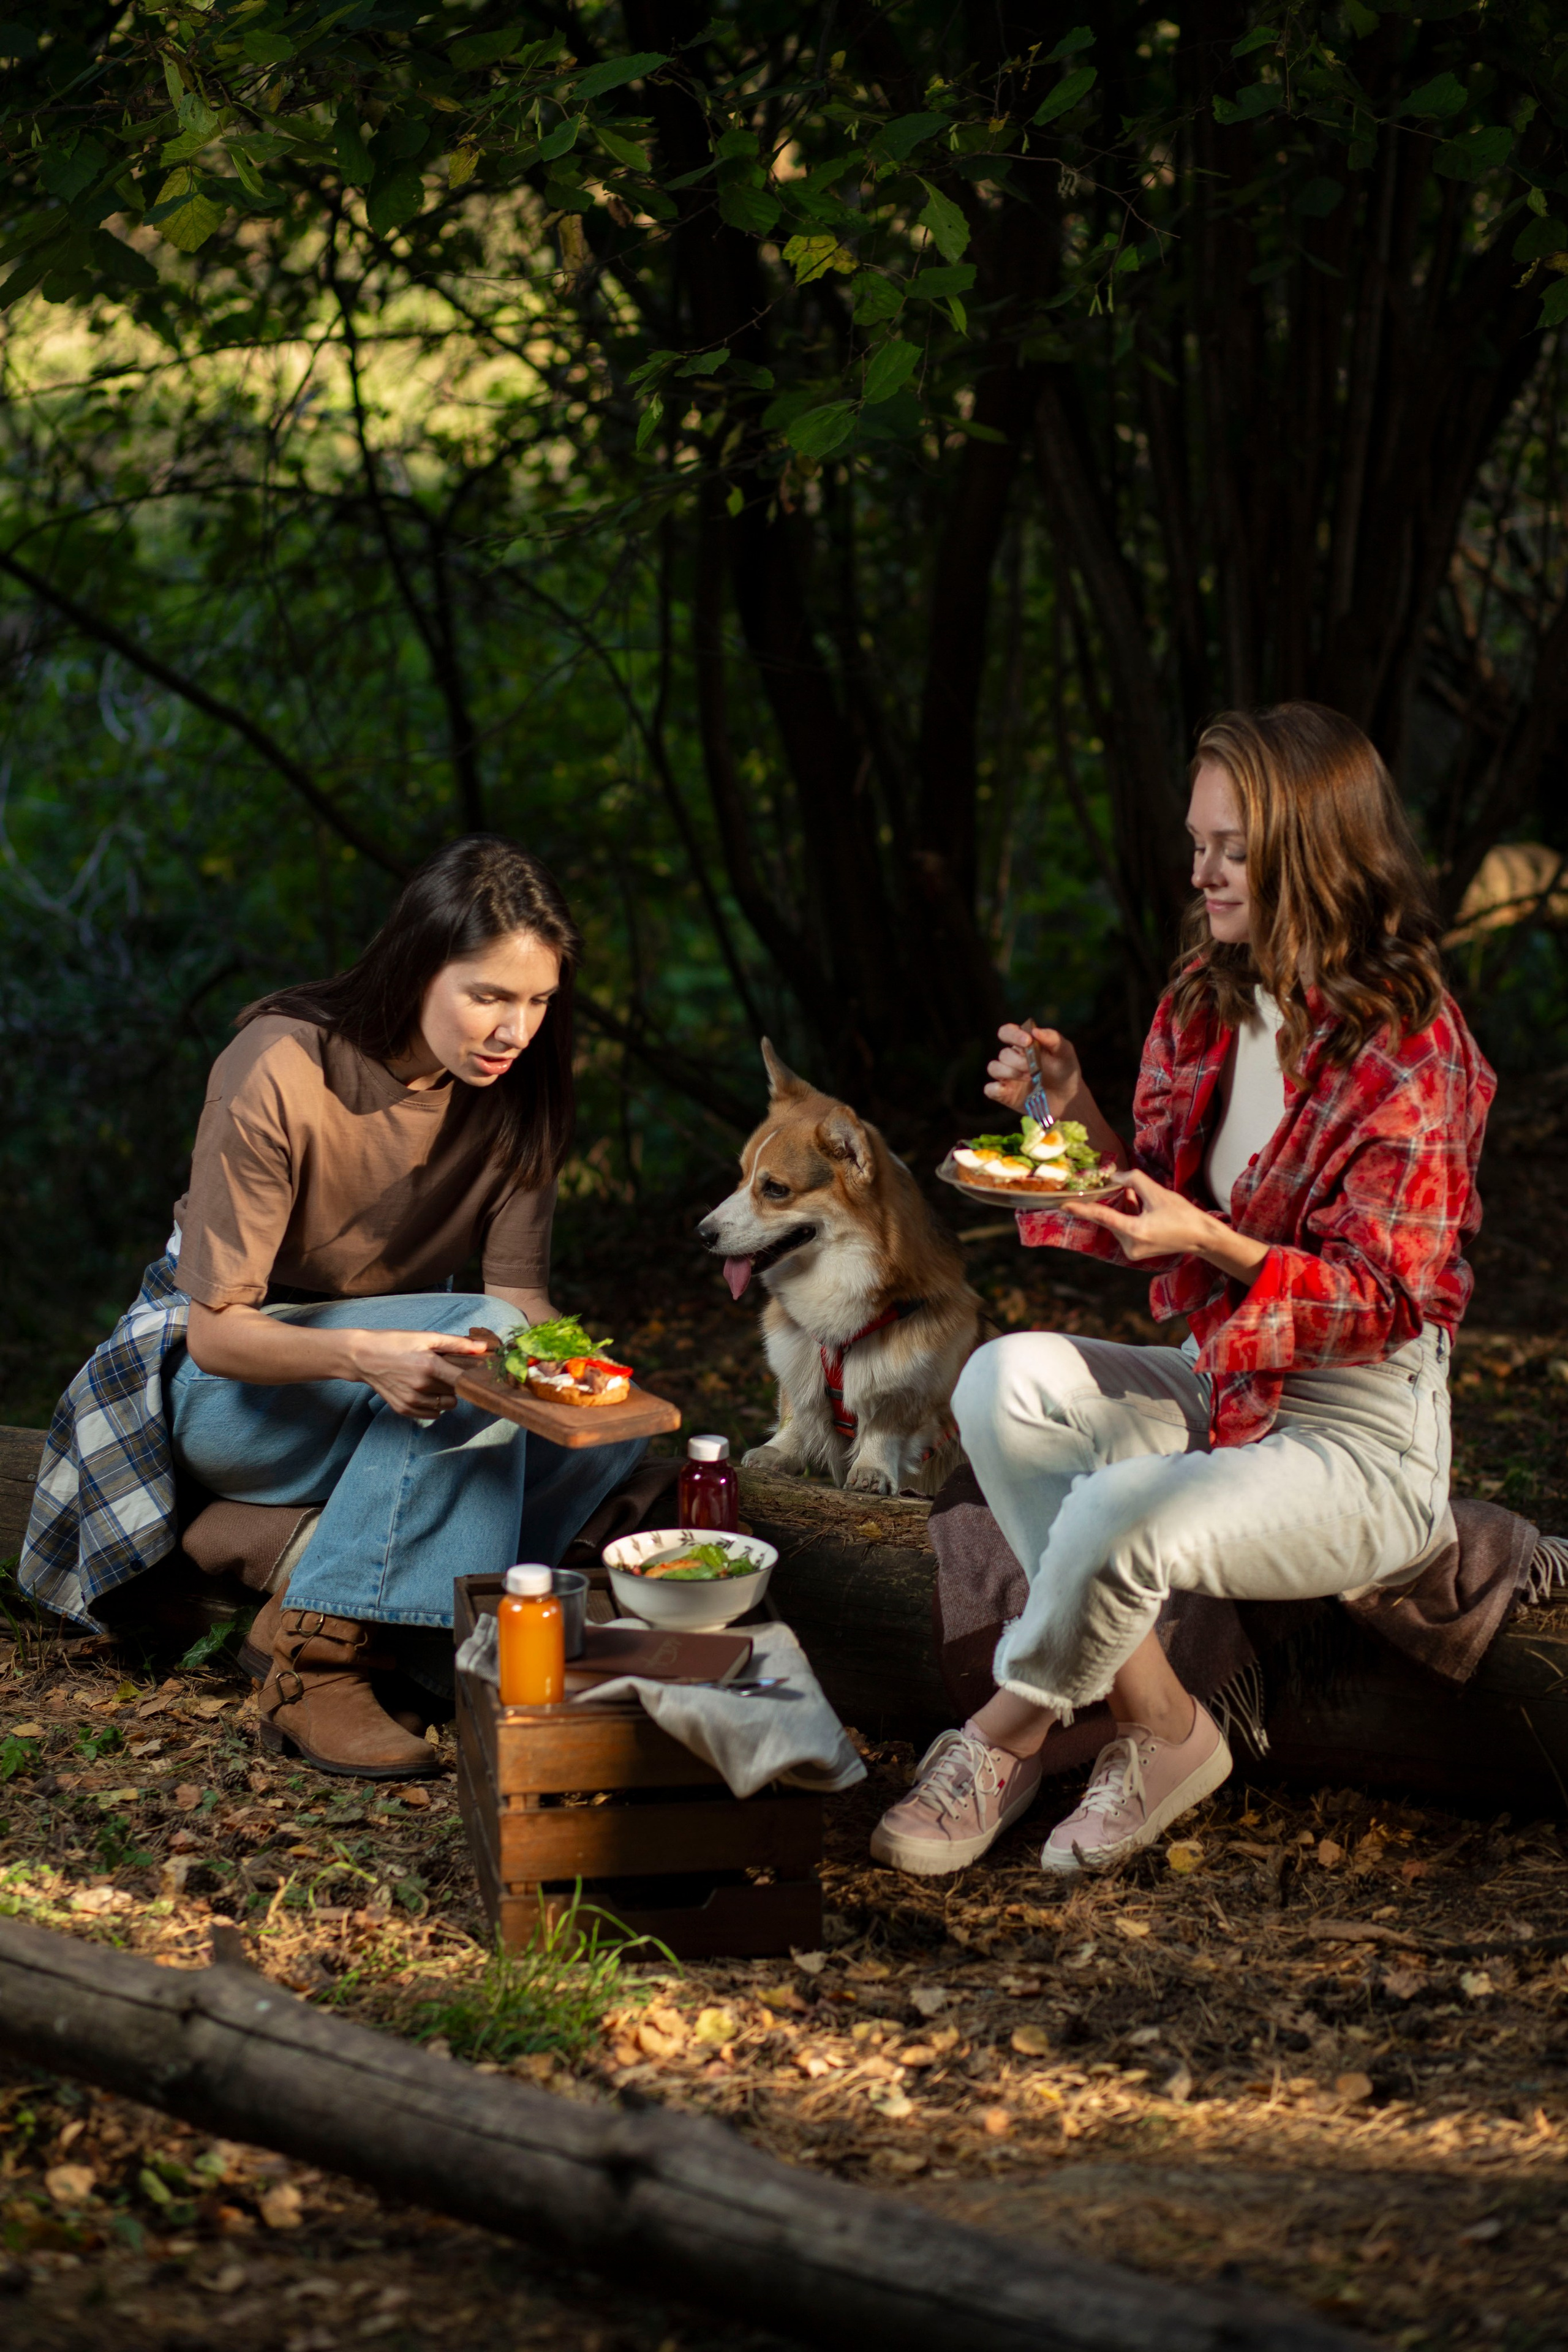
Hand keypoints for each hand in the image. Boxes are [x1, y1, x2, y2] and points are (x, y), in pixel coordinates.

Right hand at [347, 1329, 492, 1418]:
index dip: (472, 1378)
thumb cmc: (395, 1342)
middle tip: (444, 1371)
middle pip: (456, 1394)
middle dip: (455, 1384)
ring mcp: (411, 1401)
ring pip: (445, 1406)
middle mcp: (422, 1387)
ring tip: (432, 1380)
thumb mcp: (426, 1337)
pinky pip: (431, 1415)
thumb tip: (484, 1348)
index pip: (464, 1381)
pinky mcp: (403, 1410)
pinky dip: (432, 1405)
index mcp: (430, 1366)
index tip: (473, 1373)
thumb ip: (457, 1344)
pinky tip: (423, 1390)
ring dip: (444, 1396)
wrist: (362, 1356)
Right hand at [984, 1022, 1080, 1115]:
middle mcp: (1012, 1058)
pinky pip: (990, 1089)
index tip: (1028, 1041)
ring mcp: (1007, 1076)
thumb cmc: (1065, 1070)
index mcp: (1023, 1044)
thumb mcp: (1065, 1052)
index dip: (1013, 1035)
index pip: (1007, 1032)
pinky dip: (995, 1089)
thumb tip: (1035, 1031)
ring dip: (1010, 1072)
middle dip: (1018, 1060)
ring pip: (994, 1068)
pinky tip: (1007, 1090)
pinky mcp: (1005, 1094)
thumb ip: (1053, 1039)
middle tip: (1034, 1068)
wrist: (1068, 1097)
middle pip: (1003, 1054)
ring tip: (1029, 1078)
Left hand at [1052, 1169, 1268, 1281]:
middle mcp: (1131, 1245)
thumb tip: (1115, 1176)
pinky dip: (1129, 1216)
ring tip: (1144, 1200)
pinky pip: (1125, 1229)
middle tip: (1129, 1189)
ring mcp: (1133, 1251)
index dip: (1082, 1209)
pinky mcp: (1136, 1252)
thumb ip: (1134, 1181)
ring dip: (1125, 1208)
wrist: (1201, 1237)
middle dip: (1118, 1202)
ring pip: (1118, 1222)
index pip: (1102, 1217)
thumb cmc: (1182, 1215)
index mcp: (1135, 1232)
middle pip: (1113, 1217)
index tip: (1063, 1204)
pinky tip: (1142, 1207)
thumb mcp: (1158, 1193)